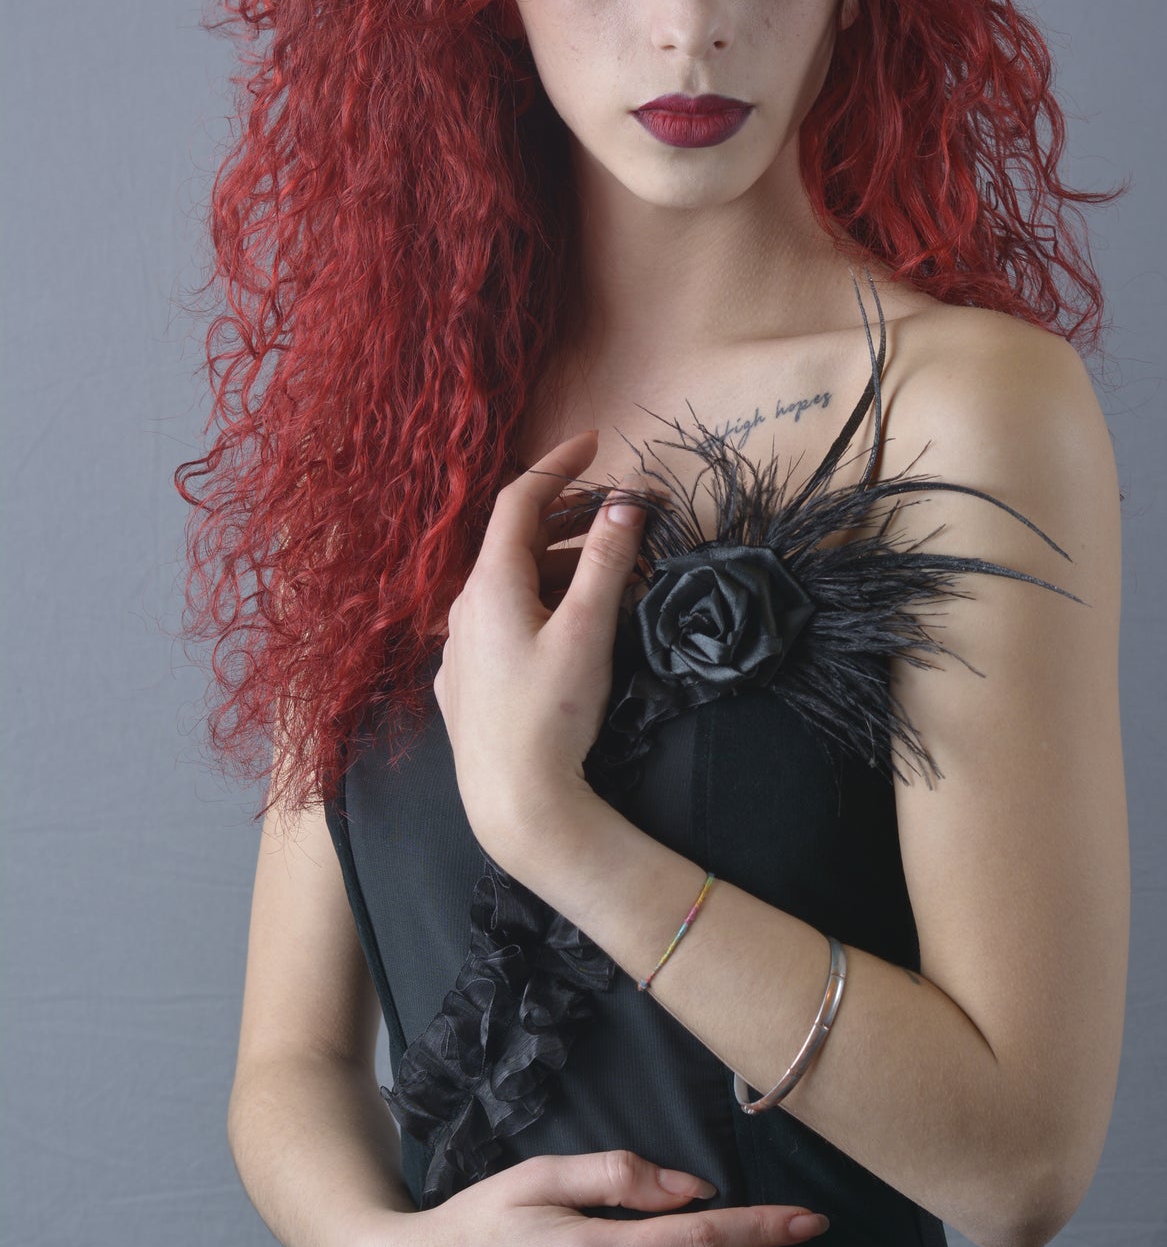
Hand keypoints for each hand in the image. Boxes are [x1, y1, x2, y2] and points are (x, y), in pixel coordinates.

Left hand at [434, 427, 648, 856]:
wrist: (514, 803)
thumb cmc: (551, 714)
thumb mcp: (588, 630)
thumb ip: (607, 561)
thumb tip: (625, 502)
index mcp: (490, 584)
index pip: (518, 500)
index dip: (558, 464)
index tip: (597, 442)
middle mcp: (465, 608)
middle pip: (516, 541)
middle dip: (569, 517)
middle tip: (621, 510)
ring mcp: (461, 648)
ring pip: (512, 583)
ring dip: (561, 564)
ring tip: (613, 569)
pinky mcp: (467, 683)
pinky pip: (504, 621)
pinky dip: (543, 602)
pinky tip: (573, 623)